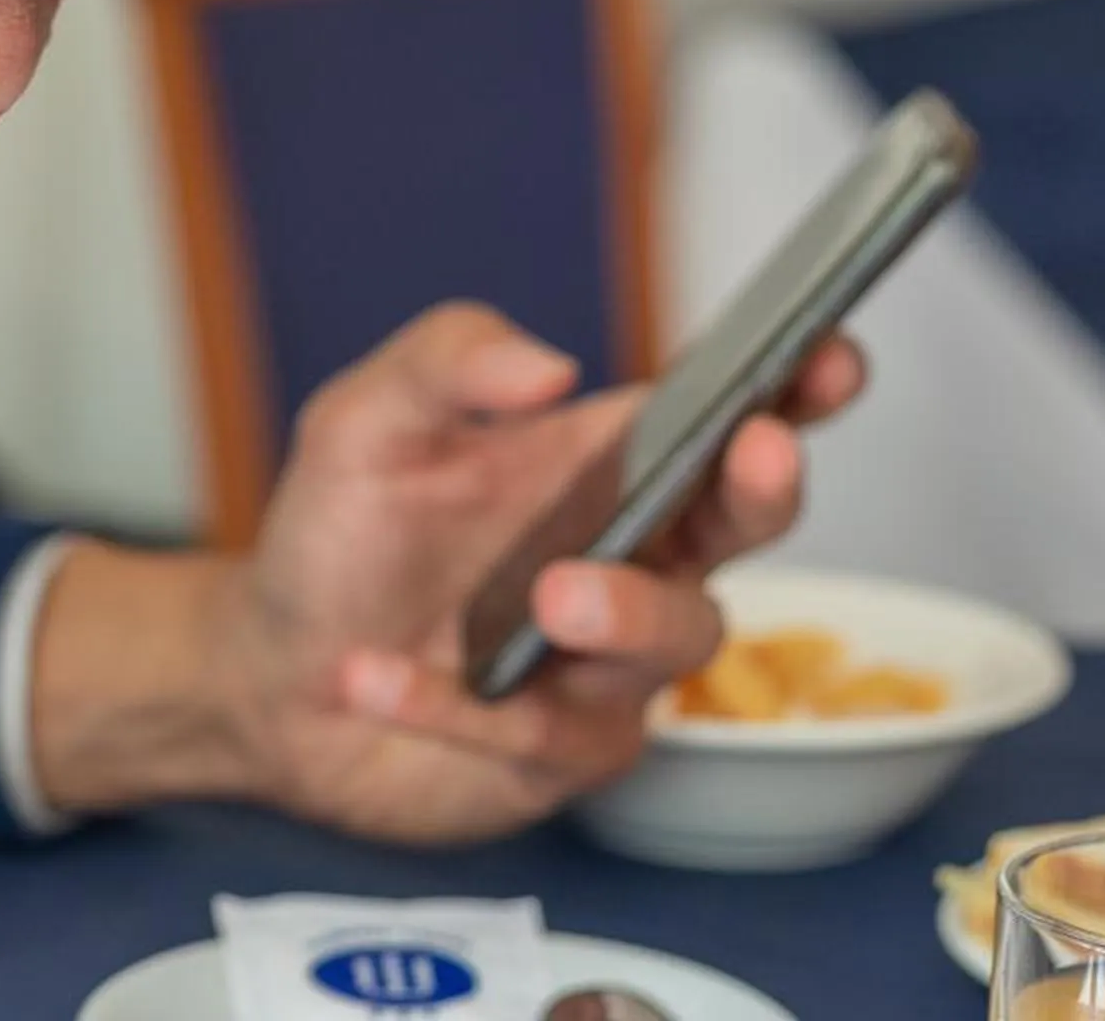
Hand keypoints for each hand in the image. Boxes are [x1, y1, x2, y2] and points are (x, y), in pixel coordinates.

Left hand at [28, 304, 864, 843]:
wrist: (271, 674)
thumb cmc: (338, 538)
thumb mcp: (364, 422)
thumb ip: (446, 362)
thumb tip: (548, 362)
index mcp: (599, 464)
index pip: (719, 416)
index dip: (795, 388)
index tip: (833, 356)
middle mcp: (628, 556)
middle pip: (742, 523)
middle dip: (764, 489)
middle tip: (755, 456)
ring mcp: (608, 660)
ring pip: (677, 638)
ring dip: (625, 611)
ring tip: (548, 597)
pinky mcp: (566, 749)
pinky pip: (550, 732)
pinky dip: (459, 708)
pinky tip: (373, 679)